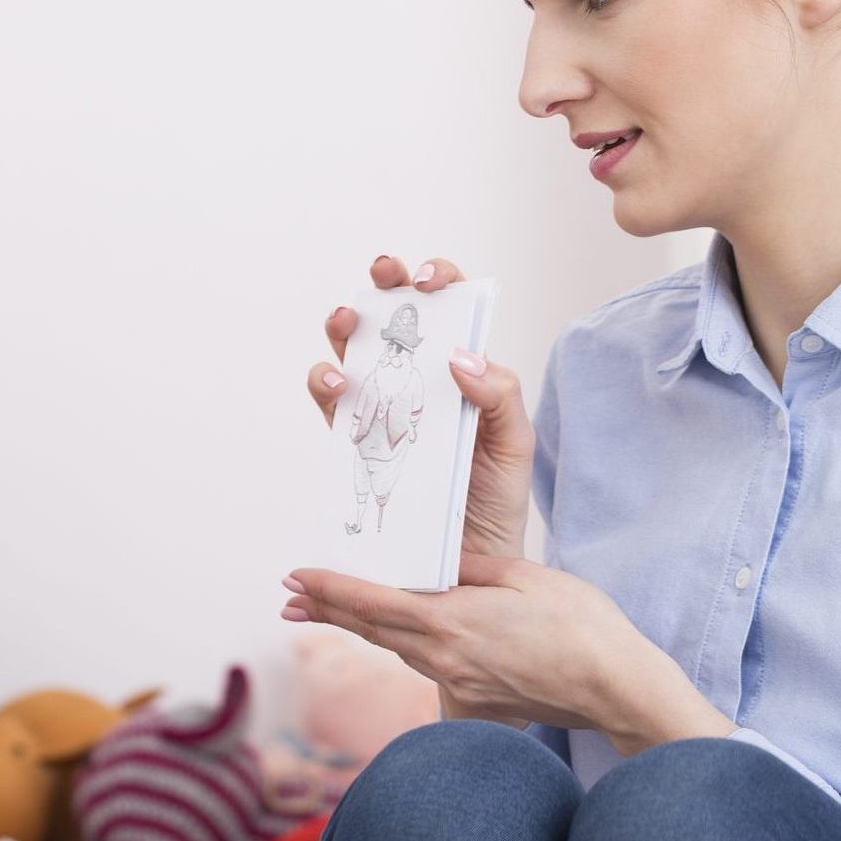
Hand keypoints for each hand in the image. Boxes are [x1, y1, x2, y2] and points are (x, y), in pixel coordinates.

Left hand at [281, 554, 734, 754]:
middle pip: (371, 629)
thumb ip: (471, 566)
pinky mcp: (476, 700)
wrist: (617, 689)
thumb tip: (438, 562)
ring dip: (359, 628)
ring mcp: (458, 682)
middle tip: (287, 598)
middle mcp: (444, 657)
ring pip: (396, 648)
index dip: (327, 589)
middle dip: (326, 611)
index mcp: (451, 620)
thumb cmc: (581, 624)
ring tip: (323, 613)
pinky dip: (405, 646)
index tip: (294, 577)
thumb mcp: (523, 575)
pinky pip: (428, 666)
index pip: (371, 602)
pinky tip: (400, 636)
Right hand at [307, 255, 533, 557]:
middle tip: (385, 276)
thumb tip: (460, 357)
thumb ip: (500, 396)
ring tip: (350, 324)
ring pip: (351, 349)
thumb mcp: (514, 445)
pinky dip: (327, 383)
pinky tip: (340, 386)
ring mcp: (379, 406)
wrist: (467, 564)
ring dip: (344, 325)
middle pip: (392, 316)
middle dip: (384, 284)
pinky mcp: (353, 439)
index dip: (436, 282)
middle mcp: (415, 381)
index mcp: (460, 371)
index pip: (447, 310)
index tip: (428, 281)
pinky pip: (331, 402)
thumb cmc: (495, 501)